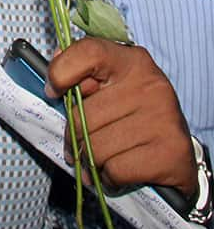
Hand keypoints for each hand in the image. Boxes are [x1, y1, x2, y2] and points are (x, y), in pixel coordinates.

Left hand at [47, 37, 196, 196]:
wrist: (176, 154)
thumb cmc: (133, 116)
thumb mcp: (110, 87)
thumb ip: (80, 74)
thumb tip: (52, 78)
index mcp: (132, 61)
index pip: (88, 52)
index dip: (61, 72)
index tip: (54, 92)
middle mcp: (150, 85)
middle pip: (83, 114)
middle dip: (74, 136)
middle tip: (79, 143)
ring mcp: (163, 118)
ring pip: (96, 147)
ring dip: (91, 160)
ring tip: (100, 158)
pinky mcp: (171, 152)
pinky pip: (115, 170)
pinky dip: (109, 177)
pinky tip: (118, 171)